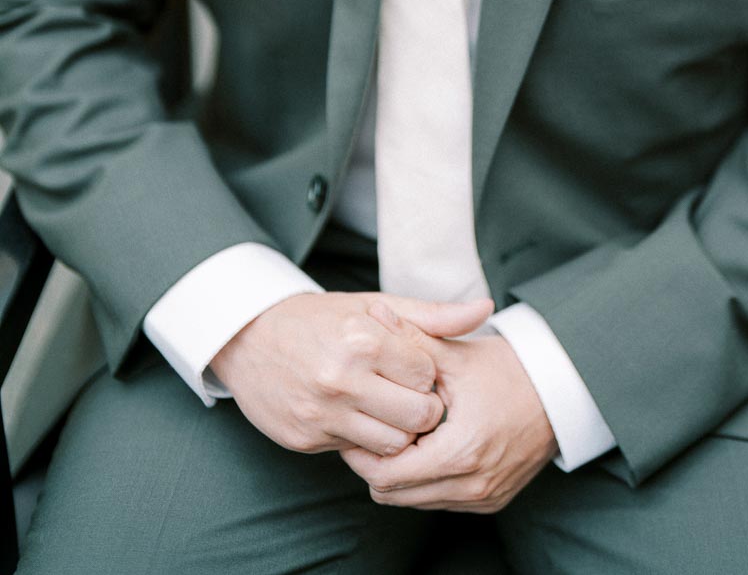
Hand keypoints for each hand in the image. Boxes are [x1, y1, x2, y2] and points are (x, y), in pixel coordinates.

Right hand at [210, 291, 492, 456]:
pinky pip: (356, 454)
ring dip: (397, 431)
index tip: (413, 368)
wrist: (250, 338)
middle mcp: (342, 378)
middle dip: (422, 410)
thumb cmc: (322, 320)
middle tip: (408, 395)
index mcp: (363, 340)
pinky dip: (364, 440)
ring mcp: (322, 413)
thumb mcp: (374, 305)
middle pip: (418, 418)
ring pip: (392, 445)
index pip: (428, 376)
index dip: (427, 375)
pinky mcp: (305, 439)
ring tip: (386, 408)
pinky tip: (357, 417)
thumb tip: (486, 308)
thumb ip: (432, 315)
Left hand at [340, 304, 557, 512]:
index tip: (357, 423)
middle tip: (370, 428)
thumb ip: (411, 338)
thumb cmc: (510, 370)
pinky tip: (425, 447)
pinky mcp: (492, 501)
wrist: (562, 391)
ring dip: (399, 474)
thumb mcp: (457, 354)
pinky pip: (440, 501)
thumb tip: (373, 313)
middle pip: (394, 495)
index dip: (362, 452)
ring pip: (414, 503)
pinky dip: (425, 480)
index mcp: (461, 451)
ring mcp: (484, 497)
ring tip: (396, 434)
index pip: (386, 476)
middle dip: (375, 464)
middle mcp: (473, 484)